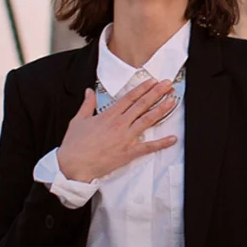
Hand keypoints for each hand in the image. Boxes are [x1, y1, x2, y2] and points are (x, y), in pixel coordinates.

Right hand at [54, 80, 177, 183]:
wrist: (73, 165)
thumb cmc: (74, 145)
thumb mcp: (78, 120)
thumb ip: (86, 104)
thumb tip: (89, 91)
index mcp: (108, 115)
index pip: (129, 98)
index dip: (143, 88)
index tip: (153, 81)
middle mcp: (119, 124)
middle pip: (141, 105)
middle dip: (156, 93)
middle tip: (168, 85)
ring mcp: (125, 138)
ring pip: (147, 120)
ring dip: (161, 110)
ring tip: (172, 101)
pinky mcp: (129, 152)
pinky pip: (148, 147)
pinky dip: (161, 143)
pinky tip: (173, 138)